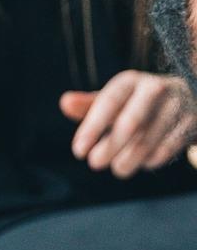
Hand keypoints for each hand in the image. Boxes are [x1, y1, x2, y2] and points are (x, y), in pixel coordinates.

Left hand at [61, 71, 196, 178]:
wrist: (188, 98)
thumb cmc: (138, 102)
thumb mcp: (115, 100)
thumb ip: (89, 105)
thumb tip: (65, 102)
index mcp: (130, 81)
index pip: (107, 103)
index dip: (91, 128)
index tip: (78, 152)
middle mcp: (156, 89)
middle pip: (130, 122)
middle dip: (110, 146)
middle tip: (95, 163)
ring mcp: (177, 105)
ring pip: (149, 139)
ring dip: (129, 158)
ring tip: (118, 168)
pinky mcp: (192, 122)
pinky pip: (168, 147)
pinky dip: (152, 159)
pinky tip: (143, 162)